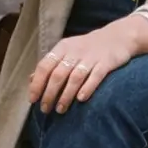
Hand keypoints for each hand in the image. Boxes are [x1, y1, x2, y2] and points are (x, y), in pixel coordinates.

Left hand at [28, 15, 147, 113]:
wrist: (117, 37)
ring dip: (66, 95)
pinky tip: (81, 99)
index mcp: (62, 48)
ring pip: (74, 77)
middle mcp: (75, 51)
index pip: (45, 66)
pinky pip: (96, 75)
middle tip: (45, 109)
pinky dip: (87, 87)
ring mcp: (91, 57)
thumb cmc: (87, 48)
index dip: (37, 83)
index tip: (33, 99)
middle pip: (58, 74)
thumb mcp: (66, 51)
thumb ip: (50, 64)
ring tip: (60, 109)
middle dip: (49, 93)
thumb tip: (30, 80)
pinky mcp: (106, 62)